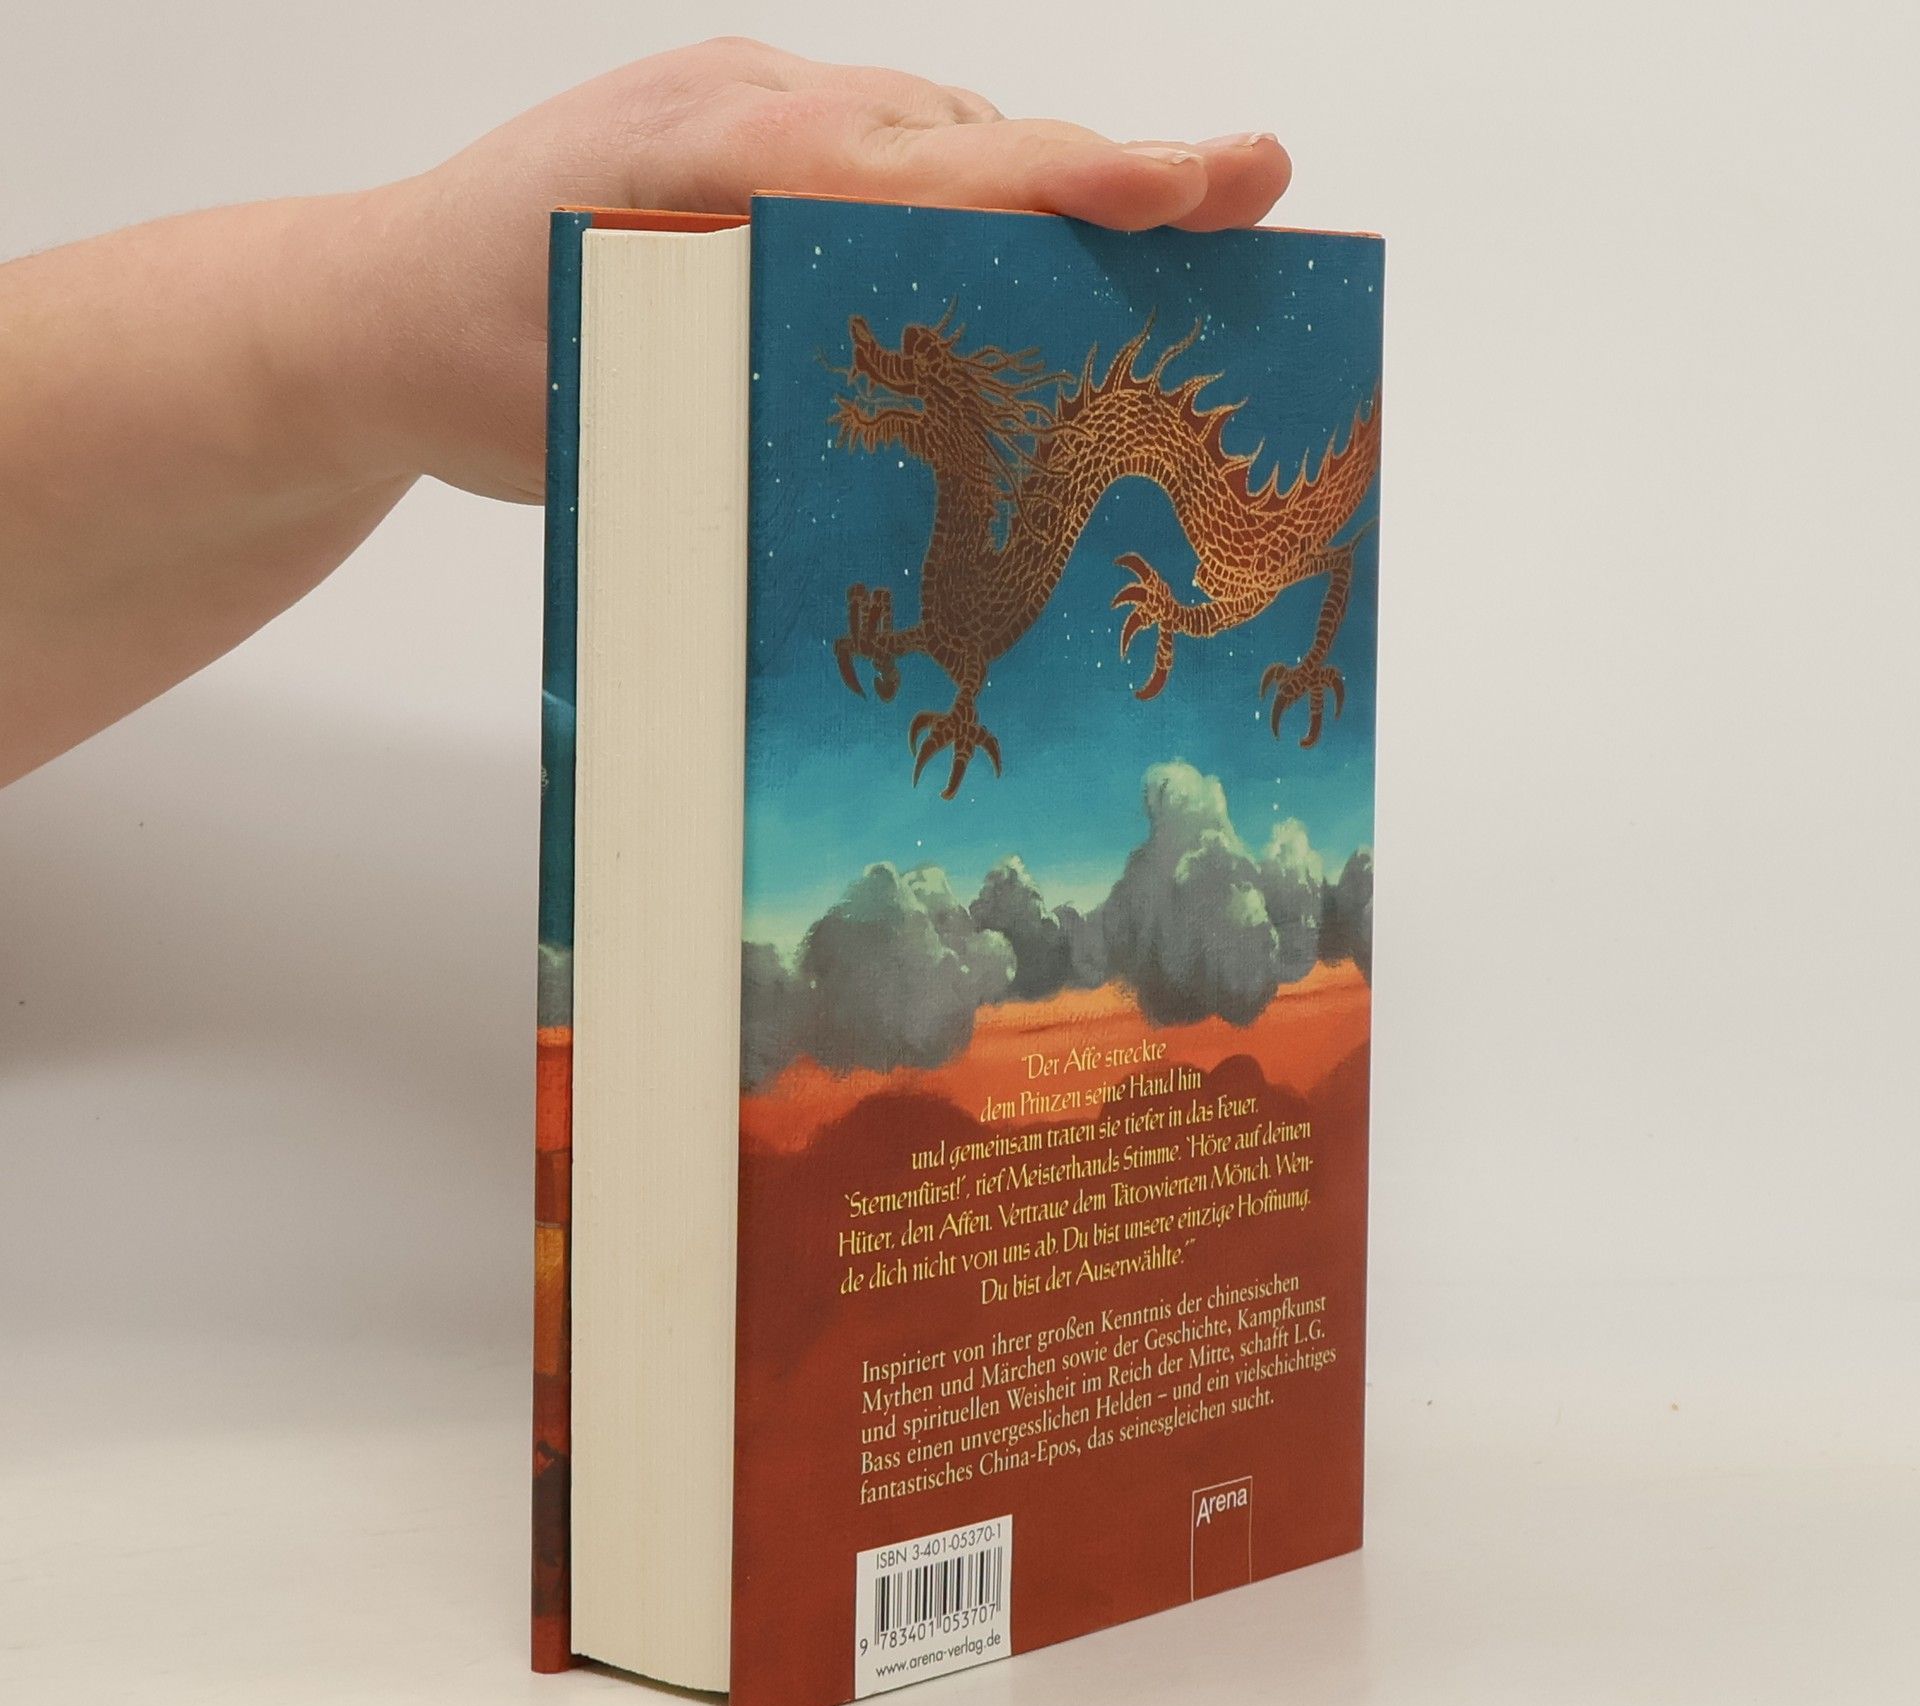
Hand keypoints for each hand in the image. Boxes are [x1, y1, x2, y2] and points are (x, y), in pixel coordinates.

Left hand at [357, 38, 1291, 500]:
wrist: (365, 309)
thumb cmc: (470, 366)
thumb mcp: (606, 415)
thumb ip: (751, 403)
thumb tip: (904, 461)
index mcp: (716, 160)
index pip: (936, 166)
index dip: (1082, 181)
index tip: (1207, 183)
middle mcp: (749, 107)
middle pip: (966, 136)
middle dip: (1111, 172)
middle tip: (1246, 194)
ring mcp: (745, 107)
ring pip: (935, 138)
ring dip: (1037, 191)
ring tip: (1157, 238)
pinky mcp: (739, 134)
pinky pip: (883, 150)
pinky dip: (961, 198)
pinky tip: (1003, 260)